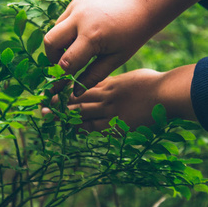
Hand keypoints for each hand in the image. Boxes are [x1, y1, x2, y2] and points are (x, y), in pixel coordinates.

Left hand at [42, 65, 197, 131]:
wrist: (165, 94)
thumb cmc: (153, 83)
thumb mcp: (132, 77)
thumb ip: (118, 81)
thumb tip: (112, 82)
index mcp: (109, 83)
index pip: (82, 85)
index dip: (66, 88)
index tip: (53, 89)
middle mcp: (105, 95)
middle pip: (77, 97)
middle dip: (58, 100)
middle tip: (42, 102)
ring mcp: (109, 110)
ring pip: (81, 111)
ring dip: (63, 113)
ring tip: (47, 114)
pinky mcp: (116, 124)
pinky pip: (95, 127)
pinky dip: (82, 128)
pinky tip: (71, 129)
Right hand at [44, 0, 206, 95]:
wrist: (141, 6)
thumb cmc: (131, 37)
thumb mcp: (115, 60)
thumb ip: (93, 76)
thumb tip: (74, 92)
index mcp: (92, 35)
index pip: (66, 61)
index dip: (65, 73)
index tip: (68, 79)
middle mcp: (80, 17)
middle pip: (50, 41)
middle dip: (53, 56)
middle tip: (64, 63)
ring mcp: (77, 5)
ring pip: (55, 28)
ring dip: (61, 42)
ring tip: (78, 48)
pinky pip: (64, 18)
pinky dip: (68, 29)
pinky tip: (84, 32)